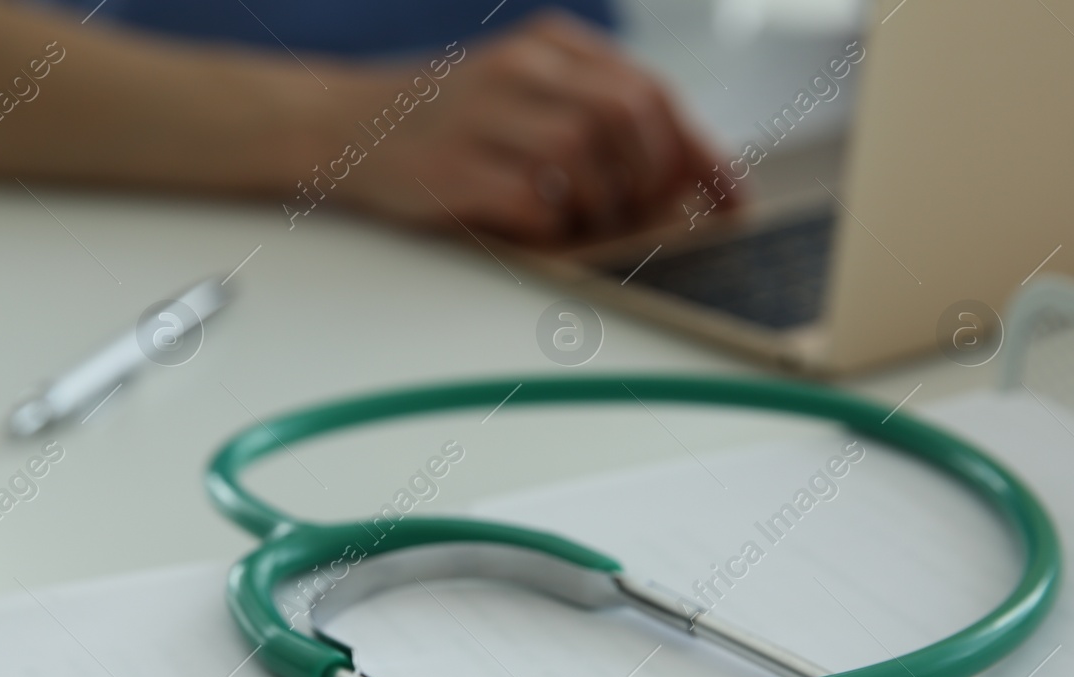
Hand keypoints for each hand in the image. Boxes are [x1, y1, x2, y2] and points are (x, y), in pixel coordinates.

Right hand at [329, 13, 735, 244]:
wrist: (343, 126)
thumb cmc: (447, 125)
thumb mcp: (523, 95)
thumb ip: (592, 118)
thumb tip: (680, 185)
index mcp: (549, 46)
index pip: (649, 92)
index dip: (699, 151)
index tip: (730, 198)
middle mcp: (519, 68)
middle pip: (626, 117)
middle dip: (653, 179)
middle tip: (645, 216)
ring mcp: (482, 116)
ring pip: (582, 157)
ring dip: (601, 207)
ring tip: (585, 225)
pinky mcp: (452, 169)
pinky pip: (531, 203)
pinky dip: (552, 229)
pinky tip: (541, 232)